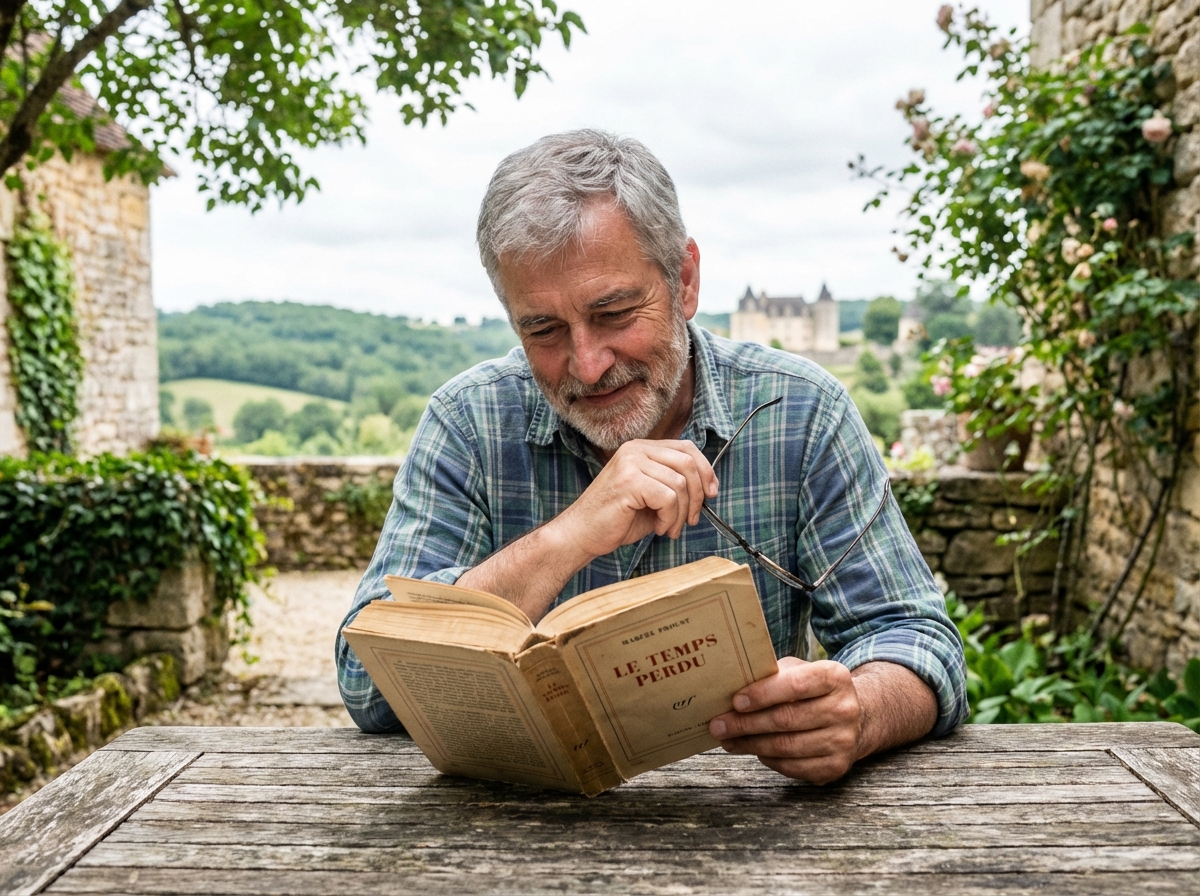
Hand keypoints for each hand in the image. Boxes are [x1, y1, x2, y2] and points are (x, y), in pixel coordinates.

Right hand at [554, 439, 717, 558]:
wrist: (582, 533)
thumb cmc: (616, 518)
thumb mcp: (651, 495)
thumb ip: (673, 484)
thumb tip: (708, 488)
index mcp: (641, 448)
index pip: (686, 448)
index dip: (705, 470)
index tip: (711, 493)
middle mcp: (636, 450)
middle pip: (687, 463)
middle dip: (697, 496)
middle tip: (692, 519)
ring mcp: (631, 463)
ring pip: (680, 483)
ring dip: (682, 513)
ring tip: (670, 528)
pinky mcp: (629, 481)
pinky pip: (669, 498)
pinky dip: (670, 518)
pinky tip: (659, 528)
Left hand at [708, 657, 863, 783]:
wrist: (853, 719)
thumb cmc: (812, 691)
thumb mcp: (799, 671)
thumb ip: (772, 675)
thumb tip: (732, 688)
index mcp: (835, 677)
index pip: (796, 685)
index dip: (763, 694)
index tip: (736, 702)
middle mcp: (845, 709)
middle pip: (786, 719)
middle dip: (746, 723)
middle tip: (718, 725)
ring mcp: (843, 741)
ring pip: (786, 746)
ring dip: (750, 744)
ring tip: (728, 740)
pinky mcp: (836, 767)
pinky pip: (792, 766)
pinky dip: (767, 759)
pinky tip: (753, 750)